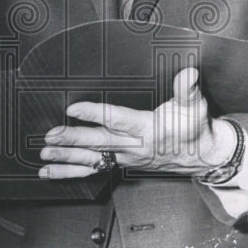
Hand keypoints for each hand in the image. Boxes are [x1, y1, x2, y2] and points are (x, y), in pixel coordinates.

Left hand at [39, 67, 235, 178]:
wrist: (202, 157)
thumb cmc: (195, 130)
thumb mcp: (195, 107)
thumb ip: (188, 90)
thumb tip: (189, 74)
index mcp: (147, 129)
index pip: (117, 119)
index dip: (95, 113)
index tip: (74, 108)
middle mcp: (133, 146)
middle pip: (98, 142)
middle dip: (73, 140)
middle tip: (51, 137)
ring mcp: (125, 158)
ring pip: (92, 159)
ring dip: (67, 159)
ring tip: (45, 157)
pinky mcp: (121, 164)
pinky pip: (93, 170)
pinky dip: (71, 173)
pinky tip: (51, 173)